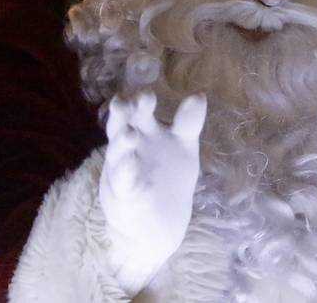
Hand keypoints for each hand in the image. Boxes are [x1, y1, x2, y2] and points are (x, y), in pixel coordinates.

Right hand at [99, 91, 205, 293]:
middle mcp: (129, 146)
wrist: (155, 223)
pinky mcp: (123, 193)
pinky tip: (130, 165)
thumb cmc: (168, 177)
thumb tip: (199, 95)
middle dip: (122, 114)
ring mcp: (122, 168)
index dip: (141, 103)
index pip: (141, 112)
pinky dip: (125, 173)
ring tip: (129, 133)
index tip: (147, 94)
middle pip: (121, 124)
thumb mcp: (183, 147)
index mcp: (144, 131)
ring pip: (118, 152)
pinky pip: (122, 181)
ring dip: (122, 143)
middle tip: (125, 103)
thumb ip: (188, 123)